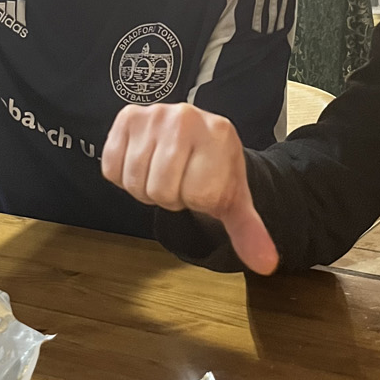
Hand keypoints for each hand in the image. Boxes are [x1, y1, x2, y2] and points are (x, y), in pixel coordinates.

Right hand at [101, 104, 278, 274]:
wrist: (201, 143)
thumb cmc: (216, 172)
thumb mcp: (235, 203)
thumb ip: (250, 233)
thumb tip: (267, 264)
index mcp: (220, 134)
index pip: (197, 194)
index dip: (196, 201)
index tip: (203, 187)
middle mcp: (186, 118)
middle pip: (160, 189)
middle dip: (169, 197)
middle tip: (180, 182)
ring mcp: (154, 114)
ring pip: (134, 180)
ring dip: (145, 188)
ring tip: (163, 173)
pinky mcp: (128, 116)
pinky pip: (111, 167)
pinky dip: (124, 176)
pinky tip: (144, 164)